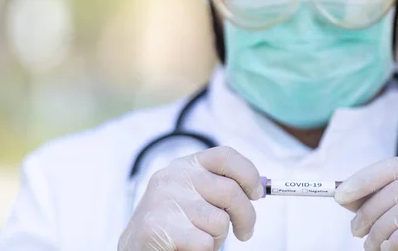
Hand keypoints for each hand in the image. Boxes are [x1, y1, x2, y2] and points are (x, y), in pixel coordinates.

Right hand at [118, 146, 263, 250]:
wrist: (136, 248)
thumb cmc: (175, 224)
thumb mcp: (196, 196)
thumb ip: (221, 187)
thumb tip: (261, 186)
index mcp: (185, 165)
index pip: (226, 156)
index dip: (248, 174)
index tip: (257, 193)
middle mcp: (174, 176)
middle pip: (231, 191)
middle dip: (246, 216)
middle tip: (245, 232)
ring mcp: (164, 200)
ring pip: (220, 221)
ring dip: (218, 237)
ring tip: (200, 238)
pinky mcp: (159, 227)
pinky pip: (204, 242)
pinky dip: (204, 250)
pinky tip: (186, 247)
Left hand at [335, 157, 397, 250]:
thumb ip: (381, 201)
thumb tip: (344, 194)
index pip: (395, 165)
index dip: (364, 179)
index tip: (340, 194)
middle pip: (397, 188)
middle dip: (368, 211)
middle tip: (355, 231)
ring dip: (379, 232)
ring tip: (373, 246)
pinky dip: (396, 241)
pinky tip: (391, 248)